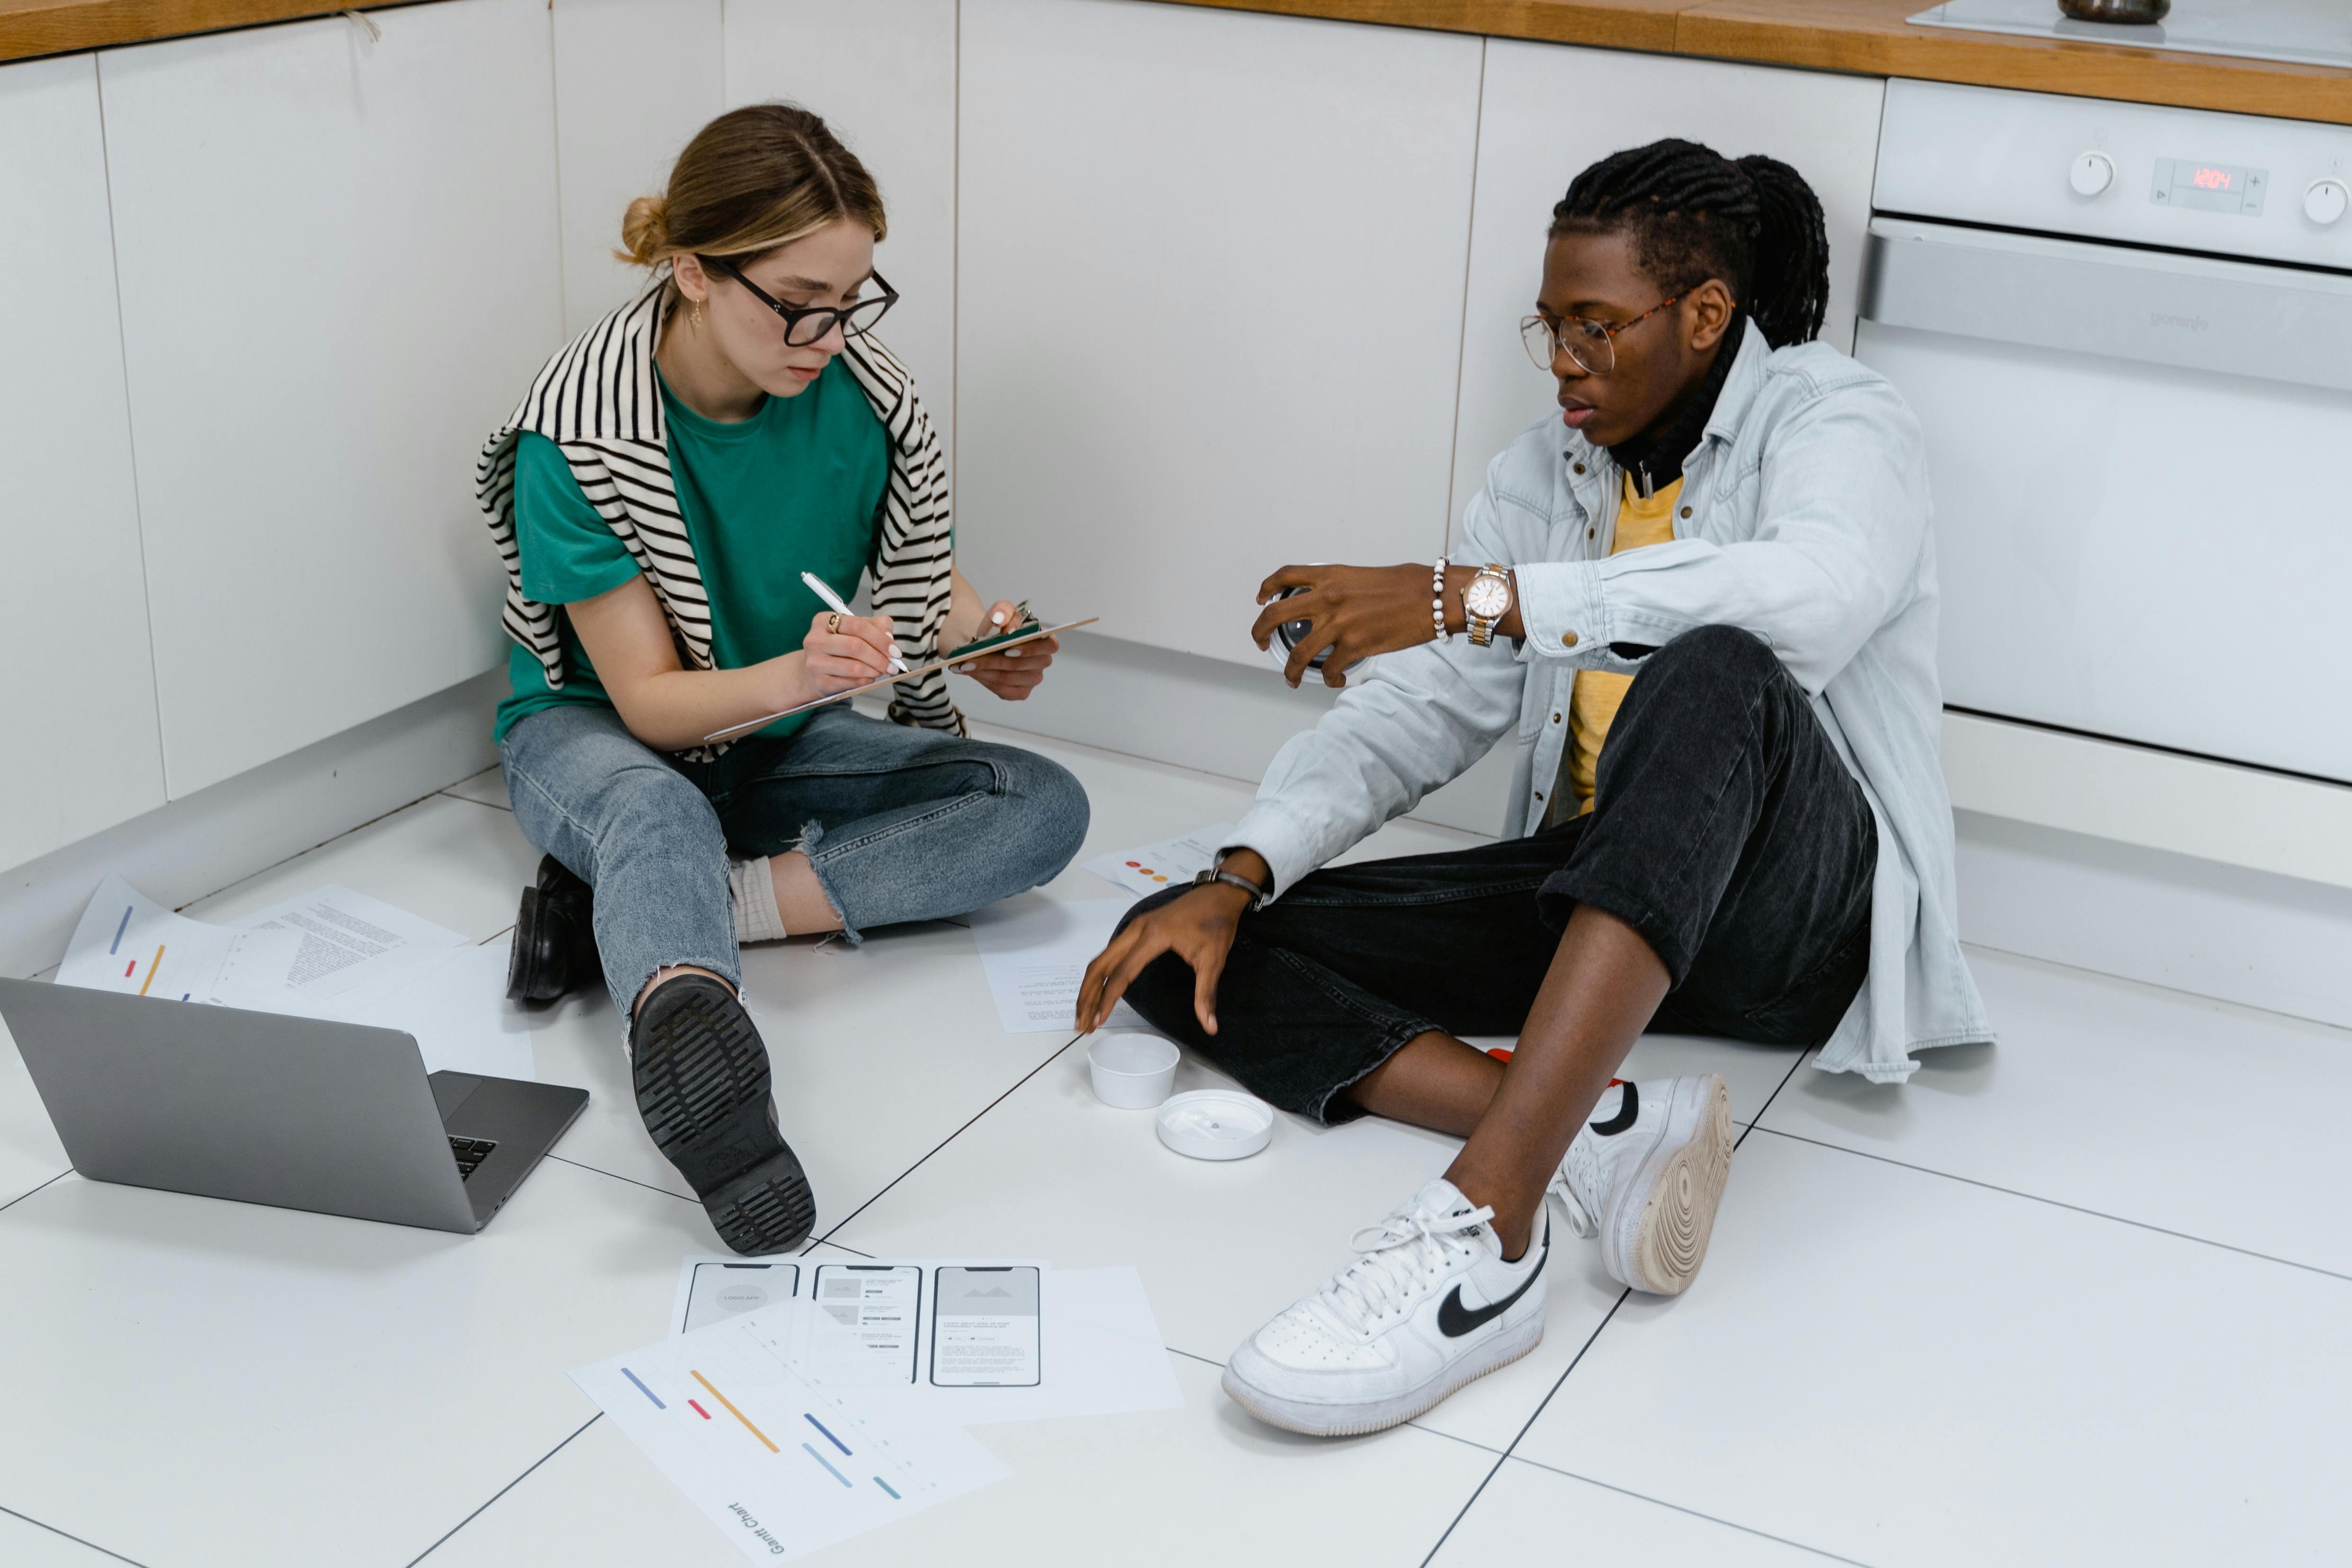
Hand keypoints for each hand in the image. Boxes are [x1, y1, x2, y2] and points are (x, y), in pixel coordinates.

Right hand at [802, 609, 899, 695]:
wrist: (815, 672)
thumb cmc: (839, 647)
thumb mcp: (856, 630)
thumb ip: (876, 626)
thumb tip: (889, 637)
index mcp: (824, 620)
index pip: (856, 625)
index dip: (880, 638)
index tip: (895, 651)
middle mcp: (815, 640)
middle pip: (855, 646)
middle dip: (879, 657)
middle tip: (892, 665)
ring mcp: (815, 662)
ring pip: (854, 667)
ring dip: (874, 670)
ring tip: (881, 670)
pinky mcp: (819, 682)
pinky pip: (850, 683)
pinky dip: (866, 680)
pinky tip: (869, 677)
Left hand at [957, 599, 1056, 700]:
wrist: (985, 641)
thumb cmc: (997, 627)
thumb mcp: (1000, 611)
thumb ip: (1003, 610)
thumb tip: (1000, 620)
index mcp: (1045, 640)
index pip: (1050, 646)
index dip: (1030, 648)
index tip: (1007, 646)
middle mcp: (1043, 661)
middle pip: (1020, 664)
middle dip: (993, 660)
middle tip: (971, 657)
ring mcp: (1033, 679)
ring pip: (1007, 678)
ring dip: (984, 671)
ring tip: (964, 664)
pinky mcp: (1022, 692)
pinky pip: (1004, 690)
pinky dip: (985, 681)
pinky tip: (970, 672)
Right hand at [1076, 848, 1269, 1033]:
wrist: (1219, 894)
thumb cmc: (1216, 924)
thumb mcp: (1214, 960)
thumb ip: (1206, 995)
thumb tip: (1211, 1027)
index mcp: (1152, 937)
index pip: (1122, 973)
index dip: (1108, 999)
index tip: (1099, 1021)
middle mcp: (1136, 930)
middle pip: (1100, 965)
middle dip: (1087, 996)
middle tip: (1082, 1024)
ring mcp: (1134, 928)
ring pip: (1101, 959)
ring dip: (1090, 986)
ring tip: (1084, 1014)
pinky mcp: (1136, 929)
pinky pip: (1109, 953)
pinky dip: (1099, 974)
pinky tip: (1098, 990)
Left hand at [1250, 563, 1443, 688]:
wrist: (1435, 597)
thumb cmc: (1409, 585)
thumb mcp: (1366, 576)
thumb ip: (1343, 587)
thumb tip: (1334, 603)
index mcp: (1331, 576)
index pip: (1286, 576)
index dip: (1267, 588)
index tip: (1261, 599)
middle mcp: (1328, 599)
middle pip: (1275, 616)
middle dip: (1260, 633)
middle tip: (1260, 643)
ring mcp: (1339, 624)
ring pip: (1297, 654)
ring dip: (1290, 671)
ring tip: (1292, 679)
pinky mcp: (1355, 646)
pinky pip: (1330, 669)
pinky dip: (1330, 679)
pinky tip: (1336, 681)